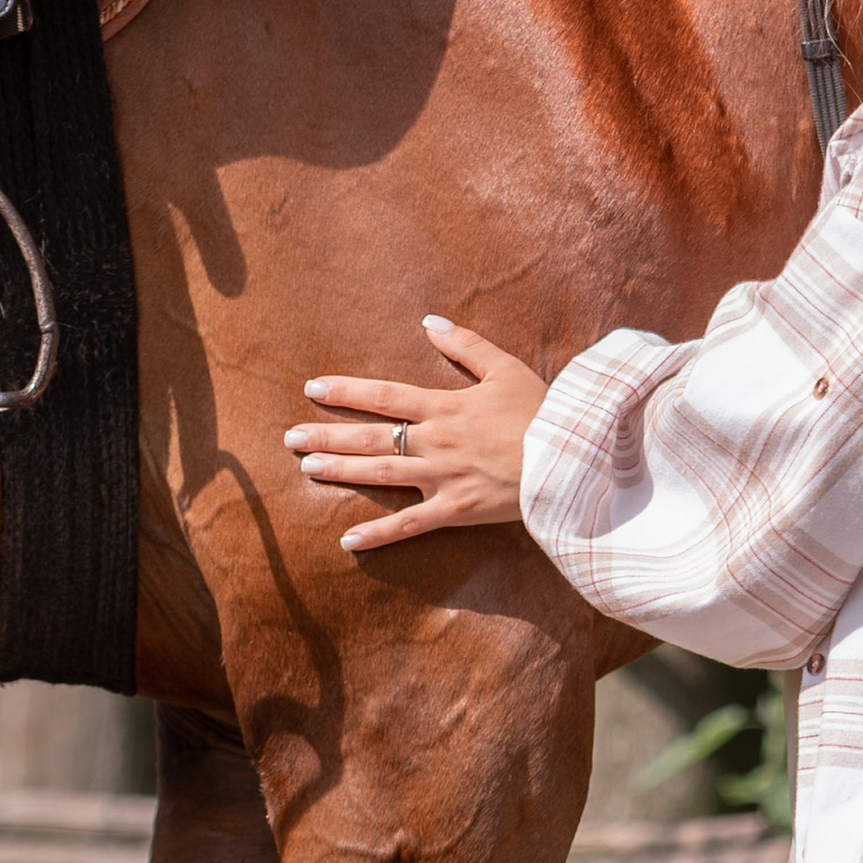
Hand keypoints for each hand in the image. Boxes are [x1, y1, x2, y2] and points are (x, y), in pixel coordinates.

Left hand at [285, 316, 550, 552]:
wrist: (572, 458)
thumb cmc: (543, 413)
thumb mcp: (507, 369)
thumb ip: (467, 345)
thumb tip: (430, 321)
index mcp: (446, 407)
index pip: (384, 397)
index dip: (346, 392)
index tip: (313, 388)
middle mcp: (436, 442)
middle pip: (371, 437)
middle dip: (328, 436)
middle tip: (290, 438)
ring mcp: (443, 478)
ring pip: (381, 475)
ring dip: (341, 472)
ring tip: (307, 468)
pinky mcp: (457, 509)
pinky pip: (411, 525)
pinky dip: (380, 534)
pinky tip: (348, 541)